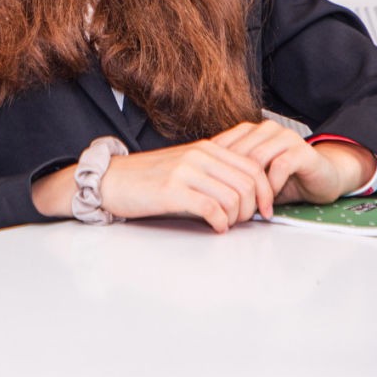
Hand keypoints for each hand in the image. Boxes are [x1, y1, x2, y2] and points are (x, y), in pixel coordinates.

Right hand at [95, 137, 273, 232]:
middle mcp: (199, 155)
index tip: (265, 209)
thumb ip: (212, 172)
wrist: (111, 180)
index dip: (266, 191)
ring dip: (237, 217)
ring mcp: (186, 171)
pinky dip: (220, 222)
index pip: (252, 166)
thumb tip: (245, 193)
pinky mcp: (172, 190)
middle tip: (247, 222)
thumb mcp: (185, 166)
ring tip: (228, 225)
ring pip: (233, 196)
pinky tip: (216, 228)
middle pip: (248, 182)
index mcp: (206, 148)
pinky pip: (211, 209)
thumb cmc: (147, 178)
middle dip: (254, 207)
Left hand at [213, 121, 373, 205]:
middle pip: (236, 153)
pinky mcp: (302, 150)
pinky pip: (280, 166)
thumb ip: (232, 176)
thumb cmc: (287, 178)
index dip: (214, 172)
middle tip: (230, 209)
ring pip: (256, 159)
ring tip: (250, 209)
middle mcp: (266, 129)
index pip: (221, 146)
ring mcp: (285, 137)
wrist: (324, 177)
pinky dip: (271, 187)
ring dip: (251, 188)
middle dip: (232, 183)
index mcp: (249, 130)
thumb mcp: (253, 177)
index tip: (211, 196)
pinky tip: (269, 204)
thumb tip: (202, 190)